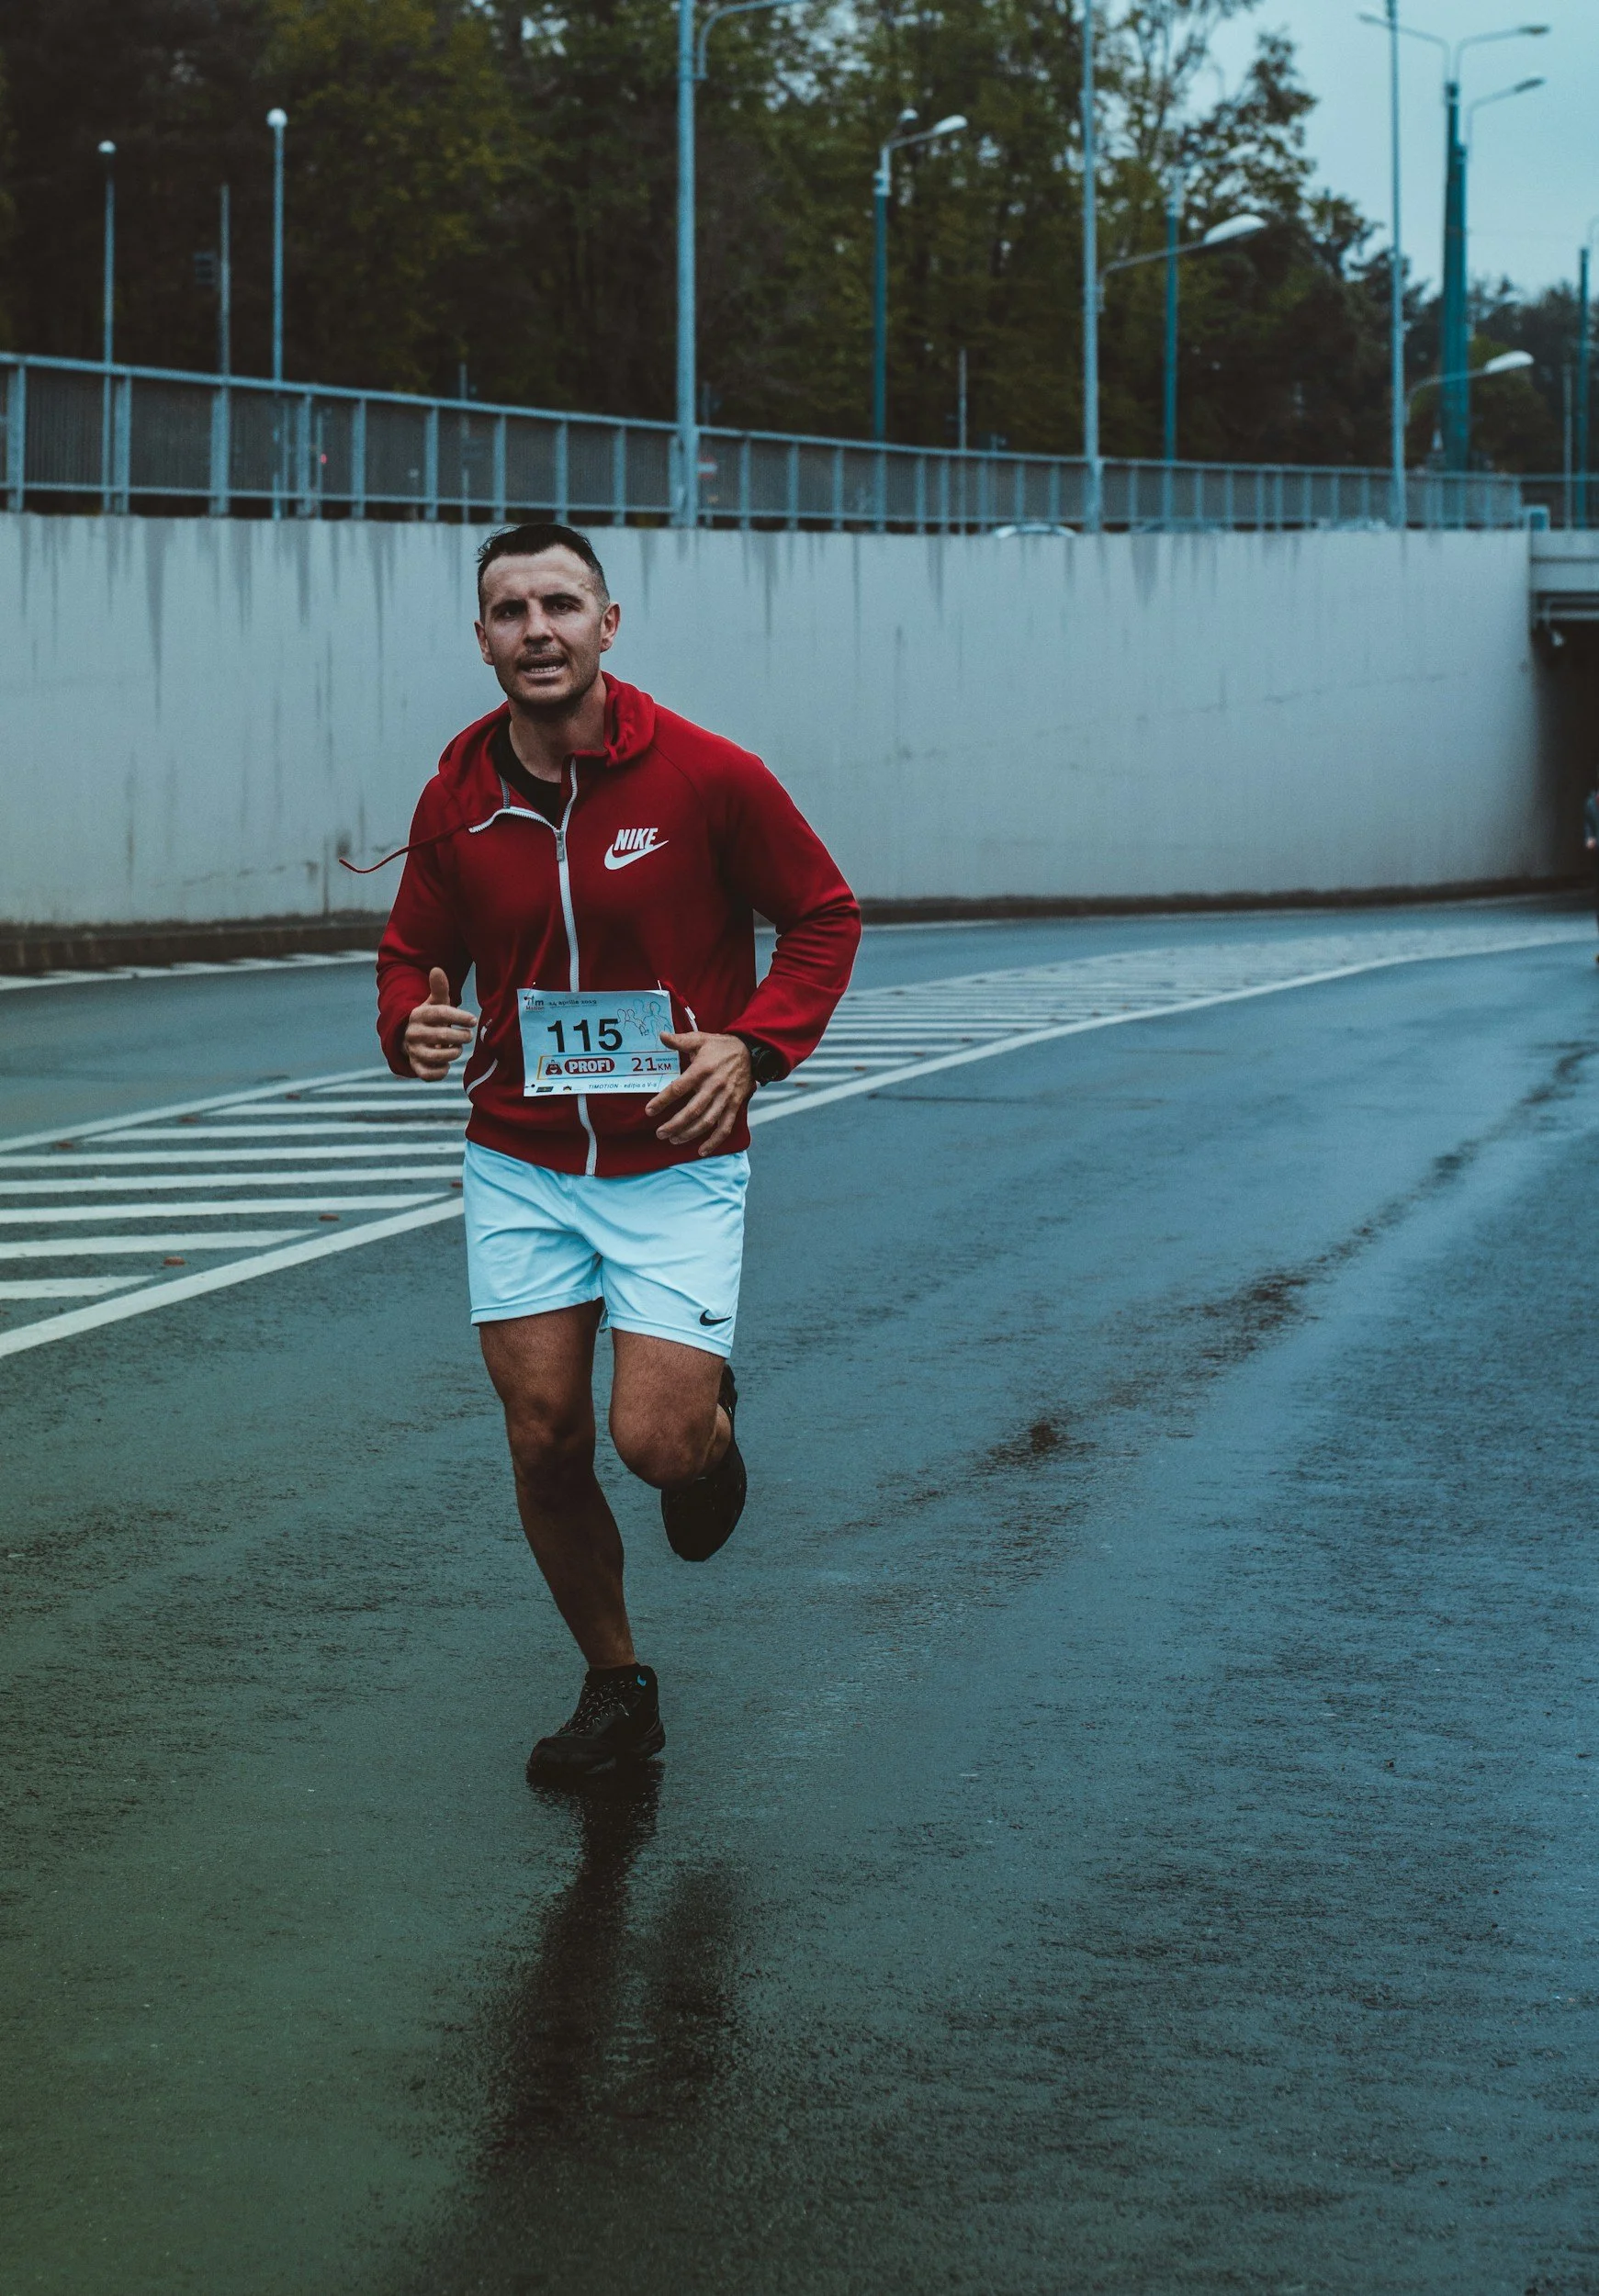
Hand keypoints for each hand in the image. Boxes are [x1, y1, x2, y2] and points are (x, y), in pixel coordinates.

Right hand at [404, 966, 476, 1079]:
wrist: (410, 1039)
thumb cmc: (431, 1019)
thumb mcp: (434, 1003)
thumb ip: (439, 989)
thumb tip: (437, 969)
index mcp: (419, 1014)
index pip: (441, 1013)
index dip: (459, 1016)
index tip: (473, 1020)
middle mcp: (413, 1033)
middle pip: (442, 1035)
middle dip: (461, 1037)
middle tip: (468, 1036)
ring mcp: (413, 1051)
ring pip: (437, 1055)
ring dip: (453, 1053)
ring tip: (457, 1049)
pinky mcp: (416, 1067)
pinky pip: (429, 1074)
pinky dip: (441, 1071)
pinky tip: (447, 1064)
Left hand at [646, 1031, 753, 1155]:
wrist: (751, 1052)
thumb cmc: (721, 1046)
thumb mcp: (700, 1039)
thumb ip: (680, 1041)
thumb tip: (661, 1035)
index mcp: (702, 1069)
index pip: (678, 1088)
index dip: (663, 1101)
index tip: (649, 1111)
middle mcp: (714, 1086)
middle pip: (692, 1110)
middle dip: (674, 1124)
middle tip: (659, 1133)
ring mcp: (726, 1098)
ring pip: (707, 1121)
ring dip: (689, 1134)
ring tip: (673, 1140)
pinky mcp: (735, 1105)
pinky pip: (725, 1127)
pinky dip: (714, 1141)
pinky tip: (701, 1150)